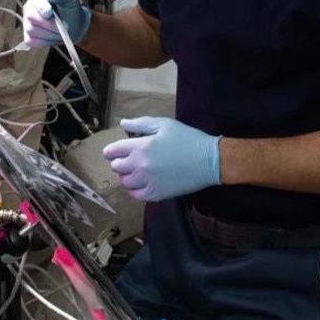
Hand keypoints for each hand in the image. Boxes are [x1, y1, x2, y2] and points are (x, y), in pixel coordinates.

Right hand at [22, 0, 90, 47]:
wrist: (75, 25)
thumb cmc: (71, 10)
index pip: (35, 1)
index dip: (42, 8)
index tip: (50, 13)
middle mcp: (29, 8)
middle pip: (31, 17)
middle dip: (49, 24)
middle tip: (62, 27)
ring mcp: (26, 23)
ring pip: (32, 30)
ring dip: (49, 33)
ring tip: (60, 31)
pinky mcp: (28, 37)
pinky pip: (32, 41)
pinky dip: (45, 41)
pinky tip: (53, 37)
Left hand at [102, 117, 221, 201]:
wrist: (209, 161)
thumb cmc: (188, 138)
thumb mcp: (165, 125)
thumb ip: (140, 124)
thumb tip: (122, 124)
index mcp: (141, 147)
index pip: (114, 151)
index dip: (110, 151)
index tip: (111, 152)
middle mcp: (140, 166)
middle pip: (117, 167)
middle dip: (120, 162)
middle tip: (129, 159)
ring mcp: (148, 182)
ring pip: (125, 182)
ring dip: (128, 175)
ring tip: (138, 170)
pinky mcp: (156, 194)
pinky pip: (136, 195)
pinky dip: (136, 189)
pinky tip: (144, 182)